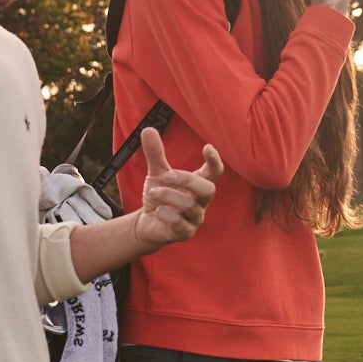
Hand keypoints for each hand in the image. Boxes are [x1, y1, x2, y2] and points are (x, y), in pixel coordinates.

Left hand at [132, 127, 224, 251]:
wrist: (149, 223)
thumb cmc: (160, 196)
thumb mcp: (156, 173)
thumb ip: (155, 153)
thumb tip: (147, 129)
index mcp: (199, 184)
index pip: (215, 172)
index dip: (214, 161)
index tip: (207, 147)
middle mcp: (201, 201)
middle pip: (208, 189)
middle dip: (186, 180)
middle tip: (166, 175)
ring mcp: (195, 218)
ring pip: (189, 205)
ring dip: (168, 195)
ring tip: (152, 192)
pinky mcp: (185, 232)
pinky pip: (178, 222)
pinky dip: (165, 213)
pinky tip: (156, 211)